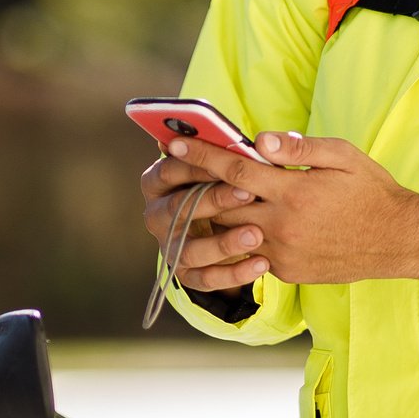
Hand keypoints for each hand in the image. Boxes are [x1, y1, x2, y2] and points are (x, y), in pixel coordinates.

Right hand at [141, 151, 266, 292]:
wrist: (228, 229)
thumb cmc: (224, 185)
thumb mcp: (224, 166)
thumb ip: (228, 152)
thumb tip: (249, 138)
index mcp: (158, 182)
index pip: (168, 170)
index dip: (195, 165)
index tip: (226, 162)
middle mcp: (157, 215)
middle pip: (178, 207)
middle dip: (214, 200)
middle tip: (249, 193)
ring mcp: (169, 247)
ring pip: (191, 249)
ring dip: (223, 243)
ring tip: (256, 235)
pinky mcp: (186, 274)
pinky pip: (206, 279)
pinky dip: (233, 274)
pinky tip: (262, 263)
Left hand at [153, 131, 418, 290]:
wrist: (397, 241)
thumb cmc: (371, 191)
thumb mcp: (343, 156)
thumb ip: (300, 149)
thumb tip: (261, 139)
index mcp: (293, 192)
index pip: (234, 169)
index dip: (201, 155)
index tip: (173, 144)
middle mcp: (281, 225)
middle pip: (222, 204)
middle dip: (195, 186)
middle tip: (173, 171)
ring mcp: (282, 253)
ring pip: (230, 233)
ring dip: (212, 215)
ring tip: (197, 197)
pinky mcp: (286, 272)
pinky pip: (250, 254)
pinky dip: (238, 238)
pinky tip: (234, 223)